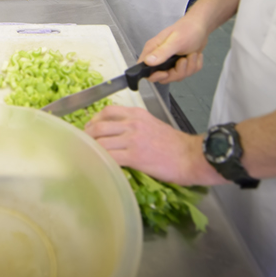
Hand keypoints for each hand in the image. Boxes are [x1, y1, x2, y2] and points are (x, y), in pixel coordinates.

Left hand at [84, 105, 204, 184]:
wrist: (192, 156)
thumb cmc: (176, 145)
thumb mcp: (154, 125)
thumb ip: (136, 126)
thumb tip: (118, 135)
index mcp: (137, 114)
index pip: (108, 111)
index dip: (94, 120)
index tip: (89, 129)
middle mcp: (132, 124)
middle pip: (99, 126)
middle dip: (87, 135)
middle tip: (84, 144)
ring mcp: (133, 139)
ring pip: (100, 141)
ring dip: (90, 149)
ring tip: (88, 156)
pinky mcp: (134, 156)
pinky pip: (109, 157)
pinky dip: (99, 161)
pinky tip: (97, 165)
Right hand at [137, 15, 211, 83]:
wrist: (201, 27)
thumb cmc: (187, 30)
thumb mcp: (175, 41)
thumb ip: (162, 52)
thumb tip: (147, 62)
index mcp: (153, 50)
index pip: (144, 69)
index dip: (154, 76)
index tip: (166, 73)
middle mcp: (160, 58)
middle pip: (164, 77)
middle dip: (178, 72)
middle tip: (184, 60)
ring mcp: (170, 62)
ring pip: (177, 76)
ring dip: (189, 67)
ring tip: (192, 54)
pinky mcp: (180, 64)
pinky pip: (187, 73)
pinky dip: (194, 65)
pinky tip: (195, 55)